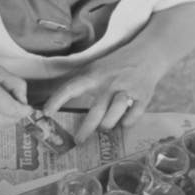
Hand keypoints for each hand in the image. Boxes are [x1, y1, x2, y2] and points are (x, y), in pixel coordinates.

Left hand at [42, 40, 163, 142]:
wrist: (148, 53)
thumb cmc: (116, 65)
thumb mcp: (96, 68)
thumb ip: (80, 84)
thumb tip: (57, 104)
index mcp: (94, 75)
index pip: (71, 88)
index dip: (57, 100)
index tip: (45, 113)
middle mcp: (110, 83)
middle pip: (96, 111)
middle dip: (86, 130)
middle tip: (78, 141)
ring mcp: (127, 90)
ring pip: (114, 115)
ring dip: (107, 126)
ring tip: (103, 129)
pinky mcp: (143, 96)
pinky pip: (133, 116)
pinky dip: (127, 123)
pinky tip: (122, 124)